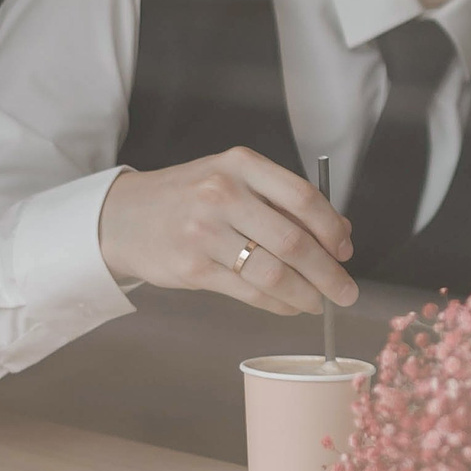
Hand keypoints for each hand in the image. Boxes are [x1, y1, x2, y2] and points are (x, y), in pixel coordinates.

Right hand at [97, 147, 357, 315]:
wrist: (124, 216)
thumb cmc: (192, 196)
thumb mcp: (234, 180)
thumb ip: (284, 200)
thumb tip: (342, 232)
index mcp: (241, 164)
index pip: (303, 197)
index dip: (332, 229)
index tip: (346, 251)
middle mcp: (223, 193)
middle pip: (293, 241)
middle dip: (329, 273)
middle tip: (346, 291)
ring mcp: (204, 232)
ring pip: (273, 273)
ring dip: (306, 295)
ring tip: (320, 303)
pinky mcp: (192, 267)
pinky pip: (249, 291)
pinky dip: (278, 304)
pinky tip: (290, 306)